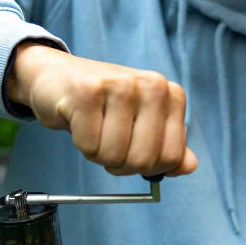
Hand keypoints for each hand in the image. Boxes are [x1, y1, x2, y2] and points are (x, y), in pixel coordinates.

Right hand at [7, 43, 197, 176]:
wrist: (57, 78)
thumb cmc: (102, 105)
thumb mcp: (141, 123)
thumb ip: (167, 146)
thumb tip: (189, 167)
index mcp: (170, 94)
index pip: (171, 158)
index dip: (146, 166)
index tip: (132, 149)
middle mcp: (151, 84)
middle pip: (143, 160)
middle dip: (120, 164)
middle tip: (107, 142)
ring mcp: (119, 84)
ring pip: (114, 155)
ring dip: (97, 153)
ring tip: (92, 128)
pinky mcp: (86, 91)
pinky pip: (88, 145)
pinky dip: (80, 143)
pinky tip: (78, 121)